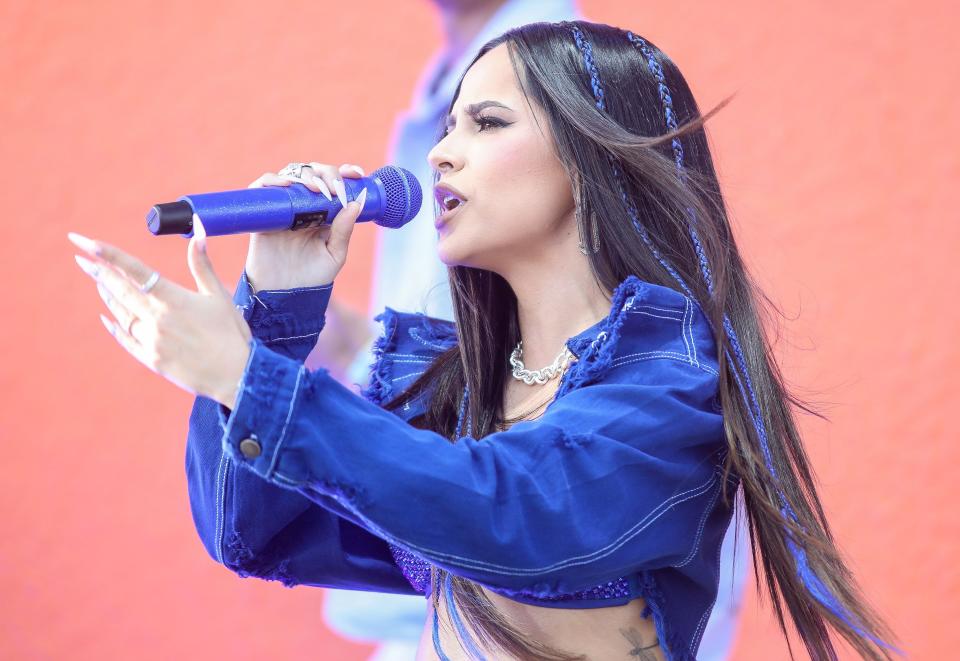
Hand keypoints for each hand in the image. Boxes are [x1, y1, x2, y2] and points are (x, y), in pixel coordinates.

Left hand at [68, 217, 252, 408]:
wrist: (237, 376)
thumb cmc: (231, 333)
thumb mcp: (218, 295)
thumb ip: (201, 263)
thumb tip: (198, 229)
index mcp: (174, 299)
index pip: (135, 270)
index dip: (108, 254)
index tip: (86, 242)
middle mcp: (157, 319)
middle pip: (120, 290)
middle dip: (98, 272)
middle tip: (81, 259)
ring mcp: (151, 341)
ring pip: (121, 313)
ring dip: (108, 296)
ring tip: (99, 283)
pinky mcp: (151, 359)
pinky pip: (125, 339)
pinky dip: (114, 326)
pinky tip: (107, 317)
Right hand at [245, 162, 366, 290]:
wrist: (284, 297)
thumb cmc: (311, 278)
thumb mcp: (334, 255)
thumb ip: (343, 231)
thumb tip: (355, 203)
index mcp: (324, 213)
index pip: (334, 184)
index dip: (344, 173)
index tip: (356, 174)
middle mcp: (303, 206)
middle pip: (313, 174)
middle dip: (327, 173)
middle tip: (334, 187)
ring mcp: (283, 208)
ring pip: (291, 176)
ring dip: (305, 175)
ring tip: (316, 189)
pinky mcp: (263, 214)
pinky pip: (262, 188)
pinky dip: (272, 180)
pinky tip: (287, 185)